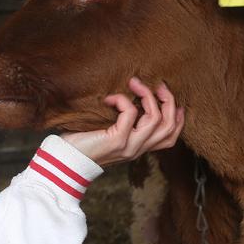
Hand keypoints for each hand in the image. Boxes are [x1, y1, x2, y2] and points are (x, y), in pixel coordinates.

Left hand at [61, 78, 183, 166]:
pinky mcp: (118, 141)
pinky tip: (109, 99)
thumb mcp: (109, 132)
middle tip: (158, 84)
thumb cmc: (82, 143)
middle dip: (168, 101)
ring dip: (148, 95)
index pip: (170, 137)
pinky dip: (122, 100)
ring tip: (135, 83)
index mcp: (138, 147)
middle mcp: (138, 149)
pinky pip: (130, 113)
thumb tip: (131, 96)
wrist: (66, 160)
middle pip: (169, 126)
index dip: (177, 117)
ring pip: (156, 119)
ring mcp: (130, 146)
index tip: (171, 97)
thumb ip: (123, 122)